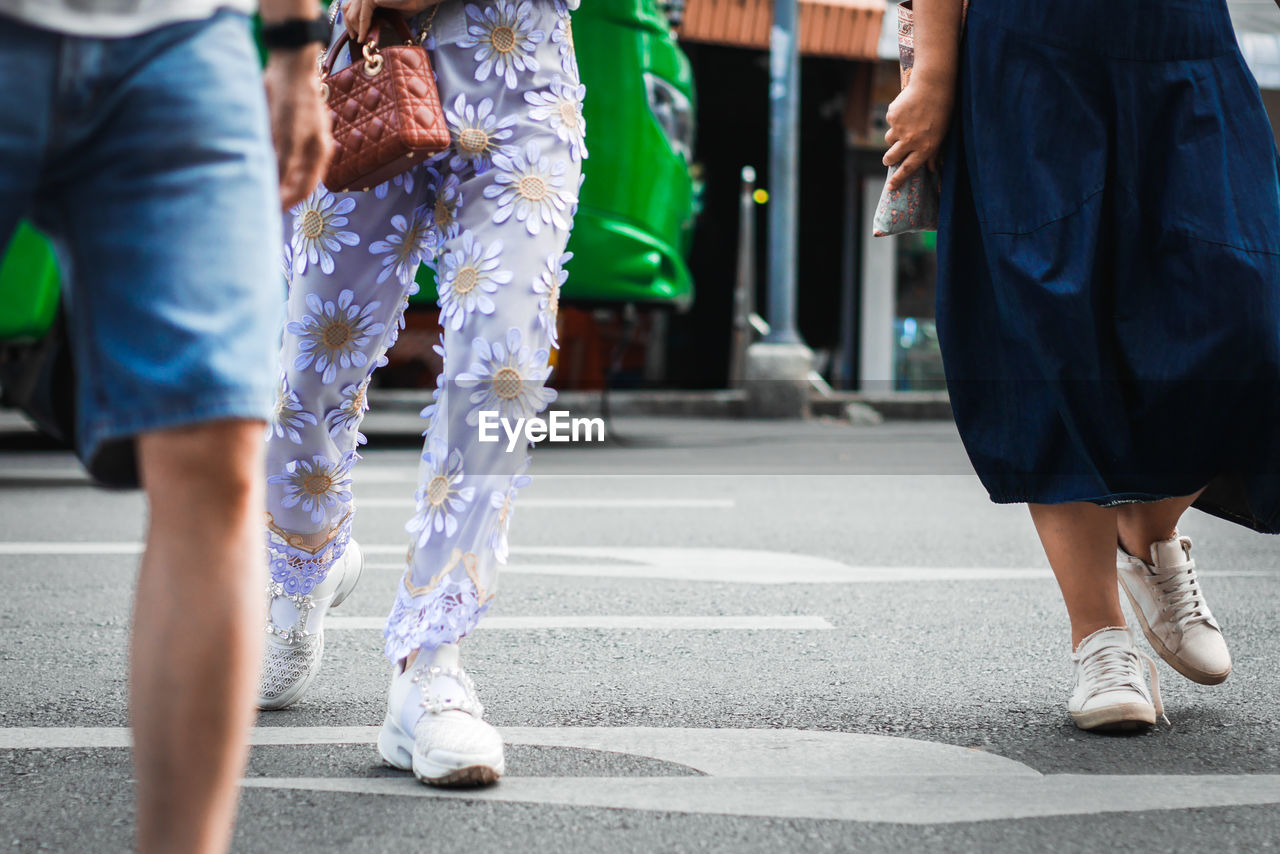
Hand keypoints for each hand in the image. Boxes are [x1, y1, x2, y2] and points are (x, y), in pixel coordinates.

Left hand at [264, 46, 332, 210]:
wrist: (289, 65)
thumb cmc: (291, 100)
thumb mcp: (287, 136)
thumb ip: (284, 165)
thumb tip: (277, 193)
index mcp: (318, 154)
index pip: (303, 189)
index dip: (287, 203)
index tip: (268, 213)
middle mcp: (312, 150)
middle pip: (296, 181)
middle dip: (279, 194)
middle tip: (257, 203)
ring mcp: (301, 139)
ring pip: (286, 168)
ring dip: (272, 178)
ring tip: (252, 186)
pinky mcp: (288, 128)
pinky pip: (278, 153)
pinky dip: (268, 162)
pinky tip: (253, 163)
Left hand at [342, 0, 448, 41]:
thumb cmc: (409, 3)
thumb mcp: (388, 13)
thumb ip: (377, 18)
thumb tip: (368, 31)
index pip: (349, 6)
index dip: (349, 21)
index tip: (353, 33)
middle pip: (347, 9)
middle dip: (349, 25)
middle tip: (355, 38)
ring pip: (352, 14)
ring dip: (356, 29)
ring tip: (361, 39)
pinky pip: (362, 17)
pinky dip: (362, 28)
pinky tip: (363, 37)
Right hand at [882, 73, 954, 191]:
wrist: (933, 85)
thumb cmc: (942, 110)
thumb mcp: (942, 134)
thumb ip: (935, 152)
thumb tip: (932, 169)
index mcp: (925, 147)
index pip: (908, 168)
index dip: (898, 179)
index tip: (890, 187)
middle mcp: (911, 141)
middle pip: (892, 157)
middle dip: (889, 160)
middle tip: (889, 159)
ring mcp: (899, 129)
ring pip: (889, 140)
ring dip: (894, 137)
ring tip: (906, 125)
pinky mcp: (892, 117)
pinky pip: (890, 123)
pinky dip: (896, 119)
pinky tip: (907, 110)